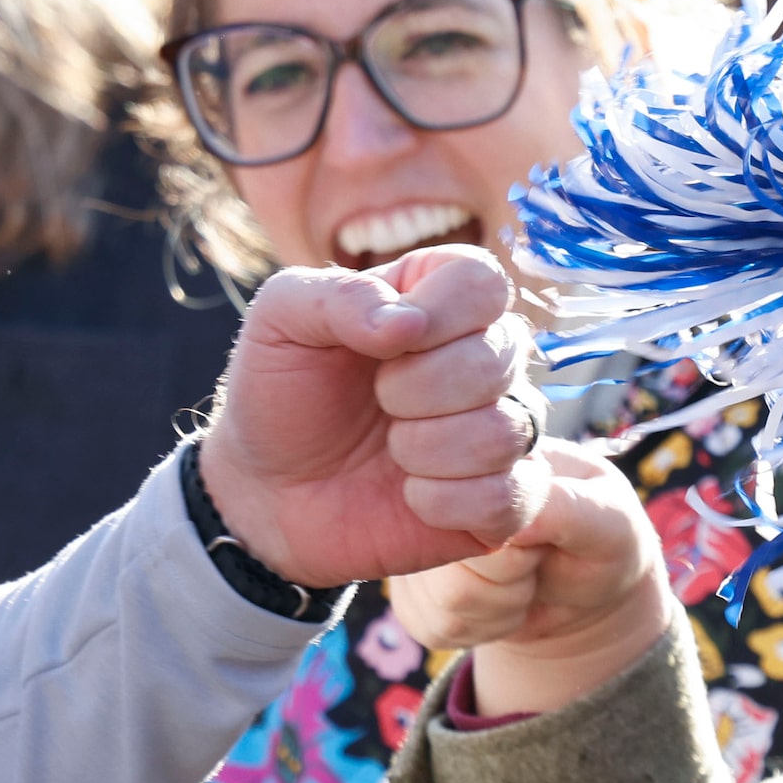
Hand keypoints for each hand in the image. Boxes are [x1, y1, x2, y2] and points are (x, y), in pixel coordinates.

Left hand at [194, 244, 547, 589]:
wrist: (270, 490)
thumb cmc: (282, 393)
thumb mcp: (281, 320)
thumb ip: (339, 297)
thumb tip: (408, 323)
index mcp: (436, 297)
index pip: (483, 280)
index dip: (440, 312)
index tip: (384, 342)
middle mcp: (481, 356)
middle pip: (502, 354)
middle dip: (419, 387)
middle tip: (377, 401)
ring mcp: (500, 428)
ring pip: (508, 431)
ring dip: (426, 447)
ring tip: (390, 450)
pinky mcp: (501, 499)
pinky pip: (511, 498)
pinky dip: (444, 501)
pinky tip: (409, 494)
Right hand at [390, 440, 676, 715]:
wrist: (585, 603)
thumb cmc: (602, 545)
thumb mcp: (610, 522)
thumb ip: (566, 507)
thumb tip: (511, 517)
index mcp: (484, 451)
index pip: (468, 494)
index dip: (510, 539)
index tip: (540, 541)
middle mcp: (436, 486)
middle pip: (444, 548)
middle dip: (506, 578)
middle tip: (534, 563)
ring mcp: (417, 536)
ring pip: (440, 593)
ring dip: (497, 605)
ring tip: (522, 582)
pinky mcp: (410, 587)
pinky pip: (430, 622)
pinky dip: (479, 627)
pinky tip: (499, 605)